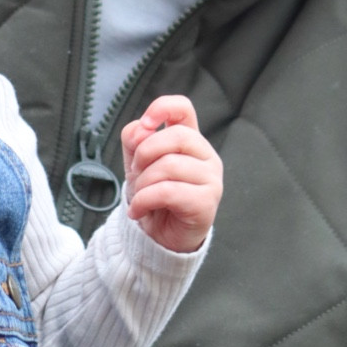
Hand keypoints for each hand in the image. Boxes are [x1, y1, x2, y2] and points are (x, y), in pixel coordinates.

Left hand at [120, 95, 222, 253]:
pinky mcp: (206, 202)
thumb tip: (141, 129)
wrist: (158, 238)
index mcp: (190, 140)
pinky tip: (139, 211)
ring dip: (142, 183)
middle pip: (176, 136)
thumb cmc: (152, 197)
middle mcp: (206, 156)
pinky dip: (144, 200)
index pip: (183, 108)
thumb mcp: (136, 164)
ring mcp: (211, 179)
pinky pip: (168, 191)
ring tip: (139, 198)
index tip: (144, 124)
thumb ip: (135, 140)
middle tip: (136, 174)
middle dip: (145, 155)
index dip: (162, 108)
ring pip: (169, 166)